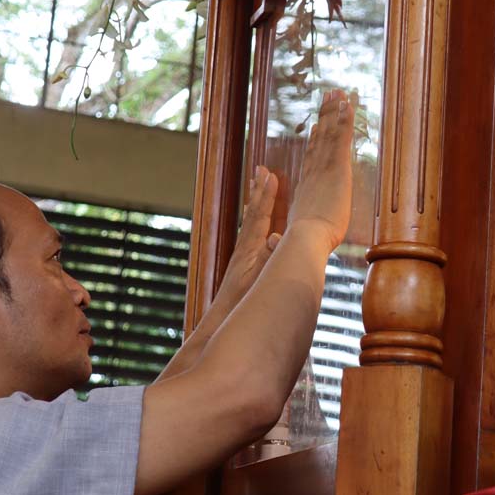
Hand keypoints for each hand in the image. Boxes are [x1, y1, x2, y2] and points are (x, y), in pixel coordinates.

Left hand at [210, 165, 280, 317]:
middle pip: (253, 214)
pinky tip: (254, 221)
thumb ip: (268, 260)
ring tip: (257, 187)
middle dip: (259, 192)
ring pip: (250, 223)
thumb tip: (275, 236)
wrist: (220, 324)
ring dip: (256, 203)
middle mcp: (244, 250)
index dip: (267, 196)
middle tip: (261, 170)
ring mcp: (241, 258)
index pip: (261, 217)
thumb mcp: (259, 283)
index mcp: (250, 251)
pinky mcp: (241, 267)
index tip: (272, 174)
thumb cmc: (242, 307)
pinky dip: (254, 222)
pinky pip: (250, 235)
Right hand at [286, 88, 354, 250]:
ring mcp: (324, 169)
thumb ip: (284, 237)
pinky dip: (344, 120)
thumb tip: (270, 243)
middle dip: (325, 119)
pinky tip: (347, 104)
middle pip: (320, 141)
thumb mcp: (294, 238)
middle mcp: (313, 174)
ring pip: (330, 135)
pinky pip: (341, 138)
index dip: (315, 143)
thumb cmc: (299, 245)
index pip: (311, 162)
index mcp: (306, 190)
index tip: (317, 128)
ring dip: (334, 112)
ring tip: (338, 92)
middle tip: (328, 99)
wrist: (304, 239)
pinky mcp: (337, 168)